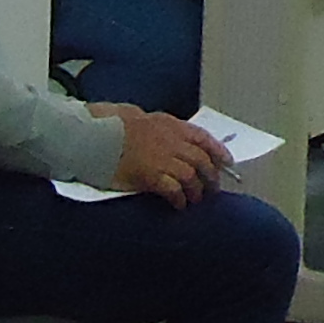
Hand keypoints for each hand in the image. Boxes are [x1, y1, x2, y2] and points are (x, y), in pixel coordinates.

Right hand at [94, 103, 226, 204]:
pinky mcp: (150, 176)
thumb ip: (163, 129)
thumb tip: (177, 142)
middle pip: (201, 160)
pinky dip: (180, 198)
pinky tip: (180, 204)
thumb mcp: (143, 118)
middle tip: (213, 188)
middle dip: (211, 176)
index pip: (203, 138)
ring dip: (196, 190)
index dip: (218, 150)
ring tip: (195, 199)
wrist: (95, 136)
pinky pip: (173, 190)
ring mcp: (162, 159)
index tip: (228, 161)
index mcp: (170, 125)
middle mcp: (171, 141)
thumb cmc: (114, 127)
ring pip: (191, 176)